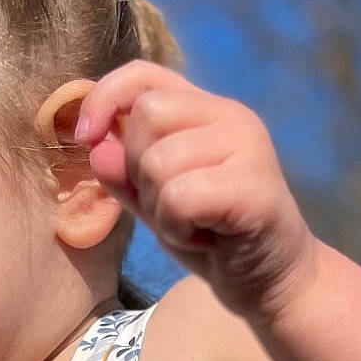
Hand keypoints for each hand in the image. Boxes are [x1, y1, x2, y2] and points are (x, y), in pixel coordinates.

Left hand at [74, 61, 319, 326]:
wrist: (274, 285)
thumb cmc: (216, 242)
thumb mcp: (158, 204)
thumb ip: (126, 175)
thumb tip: (96, 147)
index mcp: (207, 110)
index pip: (143, 75)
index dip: (103, 98)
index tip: (86, 137)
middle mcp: (230, 116)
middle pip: (146, 116)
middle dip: (138, 170)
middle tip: (172, 207)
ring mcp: (247, 145)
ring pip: (158, 161)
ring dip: (160, 209)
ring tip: (193, 226)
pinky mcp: (253, 185)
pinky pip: (179, 197)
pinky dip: (178, 228)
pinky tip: (206, 239)